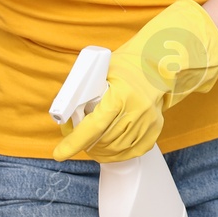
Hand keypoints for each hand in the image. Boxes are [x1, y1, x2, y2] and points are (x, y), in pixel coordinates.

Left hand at [53, 0, 217, 163]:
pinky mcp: (155, 128)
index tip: (59, 153)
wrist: (158, 62)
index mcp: (122, 94)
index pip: (95, 125)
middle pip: (104, 140)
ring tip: (91, 145)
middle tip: (75, 142)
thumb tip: (65, 117)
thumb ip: (85, 93)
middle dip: (85, 145)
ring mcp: (149, 121)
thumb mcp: (103, 72)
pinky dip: (118, 154)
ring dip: (100, 151)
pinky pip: (133, 151)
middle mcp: (138, 109)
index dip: (75, 142)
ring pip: (117, 149)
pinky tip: (108, 150)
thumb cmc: (126, 65)